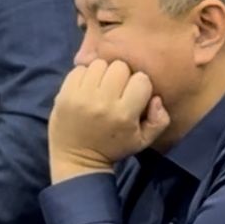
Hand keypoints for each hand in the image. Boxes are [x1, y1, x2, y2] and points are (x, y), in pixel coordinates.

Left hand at [48, 59, 170, 182]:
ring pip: (99, 64)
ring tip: (101, 87)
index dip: (140, 85)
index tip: (133, 94)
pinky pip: (79, 69)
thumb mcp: (143, 141)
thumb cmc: (113, 147)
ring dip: (103, 73)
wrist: (77, 159)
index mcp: (124, 115)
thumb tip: (156, 98)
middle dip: (122, 75)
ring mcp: (81, 97)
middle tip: (116, 89)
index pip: (141, 80)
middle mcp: (103, 104)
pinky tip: (87, 88)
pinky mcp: (64, 94)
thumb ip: (160, 120)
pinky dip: (85, 75)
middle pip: (120, 67)